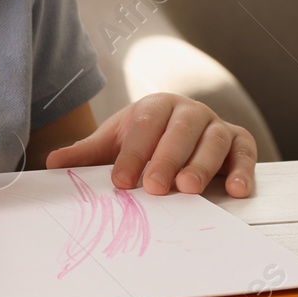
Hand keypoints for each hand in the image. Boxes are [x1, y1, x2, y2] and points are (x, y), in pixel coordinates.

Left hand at [43, 92, 255, 197]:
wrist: (180, 136)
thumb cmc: (144, 142)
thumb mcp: (115, 144)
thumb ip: (87, 154)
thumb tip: (51, 163)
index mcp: (156, 106)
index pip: (144, 124)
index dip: (132, 152)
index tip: (120, 181)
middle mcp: (189, 112)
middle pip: (181, 129)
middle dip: (167, 158)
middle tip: (155, 187)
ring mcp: (217, 125)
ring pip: (214, 140)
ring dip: (203, 165)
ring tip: (189, 188)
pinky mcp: (240, 142)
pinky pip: (246, 152)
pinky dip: (245, 170)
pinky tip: (238, 190)